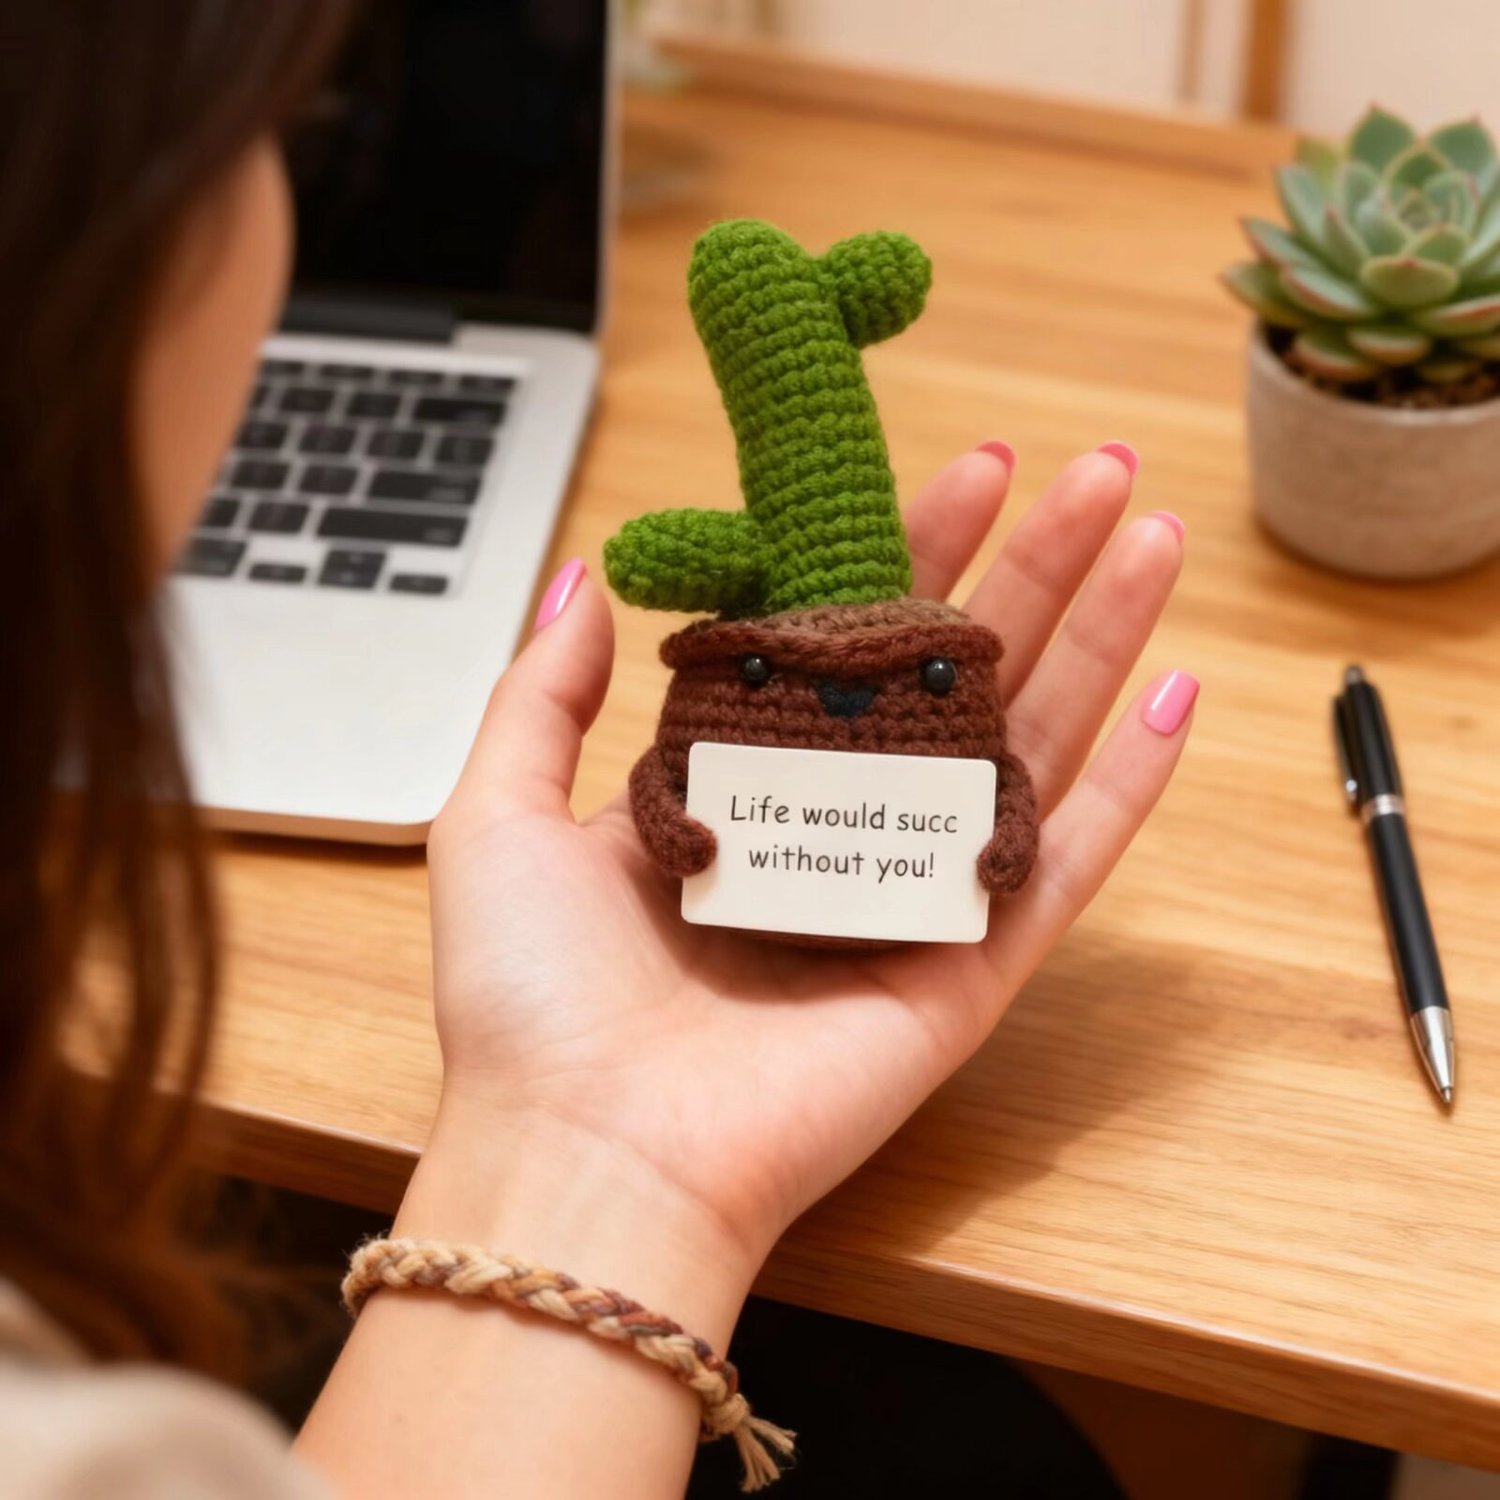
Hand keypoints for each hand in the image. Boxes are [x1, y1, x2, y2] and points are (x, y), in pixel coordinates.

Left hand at [423, 445, 1190, 1312]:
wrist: (588, 1151)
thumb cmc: (533, 996)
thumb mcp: (501, 809)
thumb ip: (547, 689)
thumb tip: (586, 574)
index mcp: (737, 786)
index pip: (844, 642)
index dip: (907, 552)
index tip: (964, 470)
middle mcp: (834, 830)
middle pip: (956, 674)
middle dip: (1029, 568)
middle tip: (1090, 469)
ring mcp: (909, 895)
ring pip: (1028, 742)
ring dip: (1099, 637)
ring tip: (1150, 534)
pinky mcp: (967, 966)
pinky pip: (1063, 859)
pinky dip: (1130, 784)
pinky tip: (1179, 690)